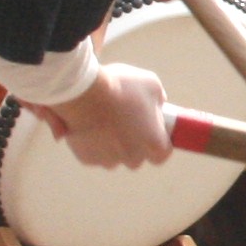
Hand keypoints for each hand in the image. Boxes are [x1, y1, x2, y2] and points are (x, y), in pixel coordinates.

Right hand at [42, 60, 173, 169]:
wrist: (83, 92)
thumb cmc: (121, 87)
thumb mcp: (151, 84)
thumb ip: (159, 99)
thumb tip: (158, 104)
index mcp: (154, 143)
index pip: (162, 153)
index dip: (157, 141)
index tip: (152, 129)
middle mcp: (133, 158)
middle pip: (137, 156)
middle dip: (134, 143)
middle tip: (127, 122)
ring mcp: (109, 160)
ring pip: (114, 157)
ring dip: (112, 144)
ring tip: (106, 121)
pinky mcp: (87, 159)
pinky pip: (94, 154)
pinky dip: (93, 143)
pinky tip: (90, 126)